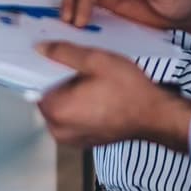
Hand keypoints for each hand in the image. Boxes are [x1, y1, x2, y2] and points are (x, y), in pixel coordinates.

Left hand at [35, 42, 190, 150]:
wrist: (154, 116)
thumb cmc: (128, 90)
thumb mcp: (96, 60)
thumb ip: (63, 53)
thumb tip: (41, 48)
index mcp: (57, 110)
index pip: (36, 87)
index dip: (46, 71)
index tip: (60, 62)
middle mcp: (59, 130)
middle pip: (48, 99)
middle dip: (60, 84)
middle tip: (82, 71)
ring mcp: (72, 139)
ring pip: (61, 110)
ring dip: (71, 96)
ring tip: (93, 83)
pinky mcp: (85, 142)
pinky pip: (73, 120)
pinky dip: (81, 108)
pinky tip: (98, 96)